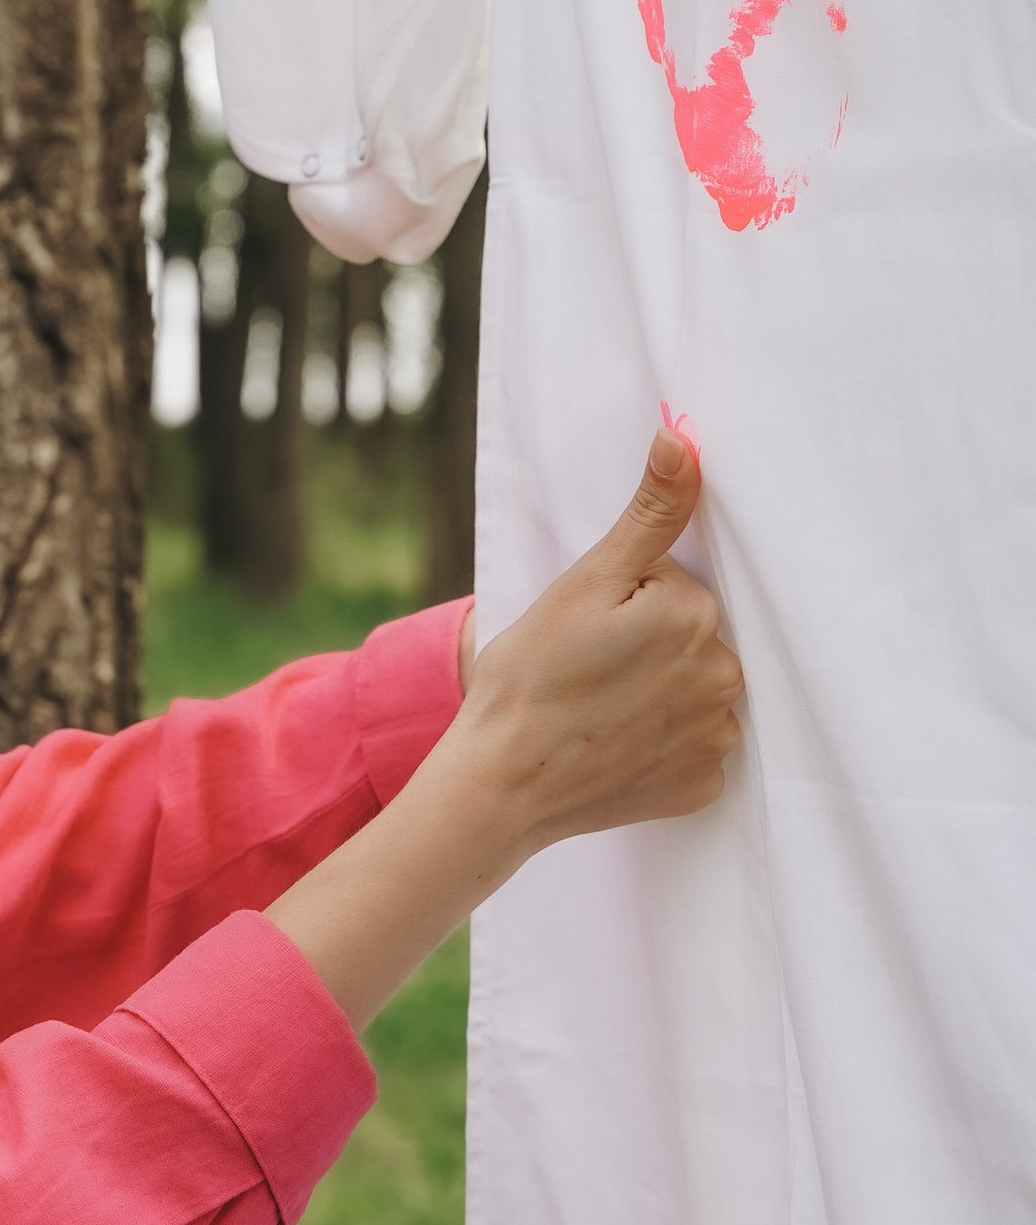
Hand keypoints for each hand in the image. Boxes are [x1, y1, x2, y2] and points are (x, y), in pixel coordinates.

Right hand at [267, 428, 740, 1025]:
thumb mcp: (585, 581)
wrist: (500, 784)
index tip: (590, 628)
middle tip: (592, 666)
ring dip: (663, 692)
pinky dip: (663, 741)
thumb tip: (682, 439)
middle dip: (653, 643)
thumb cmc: (530, 677)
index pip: (678, 587)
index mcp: (696, 619)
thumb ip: (649, 513)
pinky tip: (618, 742)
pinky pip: (696, 745)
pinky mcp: (703, 785)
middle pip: (697, 637)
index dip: (631, 600)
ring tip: (602, 706)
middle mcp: (725, 680)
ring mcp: (716, 740)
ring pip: (699, 690)